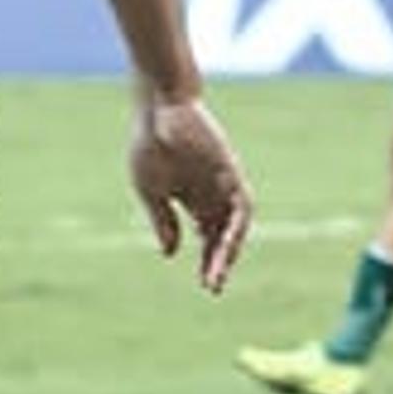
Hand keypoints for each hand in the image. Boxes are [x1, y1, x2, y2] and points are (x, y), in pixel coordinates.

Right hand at [129, 95, 253, 292]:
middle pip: (222, 236)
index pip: (207, 238)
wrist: (159, 107)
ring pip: (235, 225)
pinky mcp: (231, 172)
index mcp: (192, 199)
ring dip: (230, 249)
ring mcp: (223, 184)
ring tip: (220, 270)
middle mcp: (212, 195)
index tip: (206, 286)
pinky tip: (229, 243)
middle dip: (219, 262)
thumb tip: (170, 253)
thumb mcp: (150, 189)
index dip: (208, 261)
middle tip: (213, 287)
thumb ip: (162, 220)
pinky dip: (238, 225)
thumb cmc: (150, 143)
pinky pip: (242, 205)